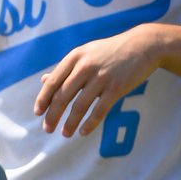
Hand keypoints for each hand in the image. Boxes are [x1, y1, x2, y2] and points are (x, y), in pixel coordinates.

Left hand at [35, 26, 161, 136]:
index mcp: (74, 58)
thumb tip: (44, 81)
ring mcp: (101, 77)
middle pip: (63, 96)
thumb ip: (65, 68)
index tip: (38, 113)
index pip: (53, 82)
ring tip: (65, 134)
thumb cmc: (109, 51)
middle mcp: (84, 67)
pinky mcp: (117, 87)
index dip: (43, 99)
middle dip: (53, 115)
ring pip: (80, 105)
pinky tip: (83, 132)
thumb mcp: (84, 54)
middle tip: (47, 128)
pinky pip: (100, 110)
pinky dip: (90, 123)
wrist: (142, 45)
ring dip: (70, 122)